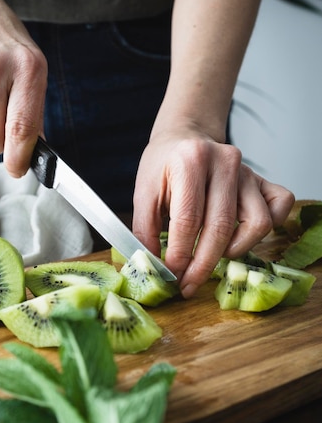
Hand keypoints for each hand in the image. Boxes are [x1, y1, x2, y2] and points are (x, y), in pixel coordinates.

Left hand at [132, 129, 294, 297]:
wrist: (186, 137)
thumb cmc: (163, 166)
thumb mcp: (143, 193)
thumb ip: (145, 230)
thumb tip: (153, 268)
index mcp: (190, 160)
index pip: (188, 219)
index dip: (180, 255)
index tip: (171, 276)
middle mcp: (224, 161)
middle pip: (221, 227)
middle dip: (202, 265)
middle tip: (187, 284)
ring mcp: (248, 171)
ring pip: (257, 223)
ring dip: (234, 250)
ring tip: (212, 257)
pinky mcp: (263, 179)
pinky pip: (280, 207)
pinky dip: (267, 229)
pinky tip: (240, 238)